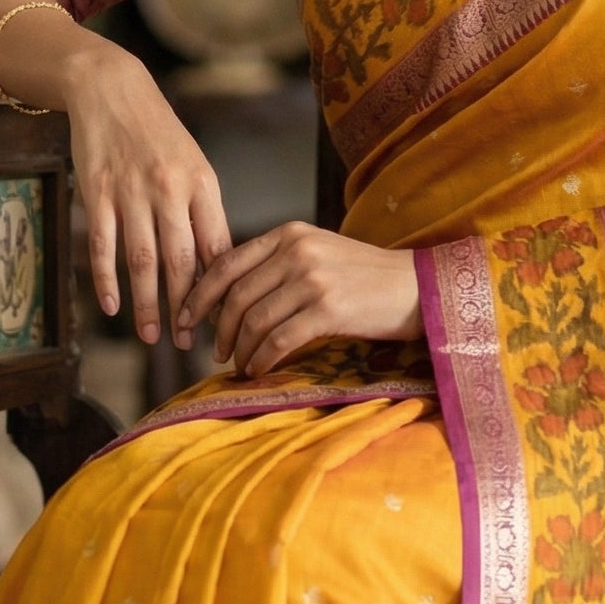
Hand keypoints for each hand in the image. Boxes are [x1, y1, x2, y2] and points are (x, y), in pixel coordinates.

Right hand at [64, 48, 231, 346]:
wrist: (113, 91)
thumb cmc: (160, 138)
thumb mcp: (195, 169)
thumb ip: (205, 216)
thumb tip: (218, 271)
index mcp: (203, 186)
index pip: (216, 248)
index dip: (219, 291)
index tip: (221, 323)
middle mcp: (170, 189)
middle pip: (181, 261)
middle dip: (185, 308)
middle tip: (185, 344)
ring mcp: (131, 191)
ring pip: (142, 260)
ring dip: (147, 304)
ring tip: (150, 338)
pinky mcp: (97, 192)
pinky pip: (104, 244)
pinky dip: (107, 279)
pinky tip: (112, 307)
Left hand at [182, 222, 421, 374]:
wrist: (417, 287)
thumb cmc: (366, 277)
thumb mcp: (318, 253)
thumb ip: (278, 264)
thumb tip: (230, 297)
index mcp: (289, 234)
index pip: (227, 263)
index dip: (200, 294)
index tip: (188, 317)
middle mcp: (297, 252)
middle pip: (236, 295)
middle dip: (219, 329)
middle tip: (218, 351)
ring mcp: (313, 279)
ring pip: (254, 320)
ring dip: (241, 349)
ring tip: (241, 364)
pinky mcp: (328, 310)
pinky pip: (278, 340)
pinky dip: (262, 359)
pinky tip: (260, 369)